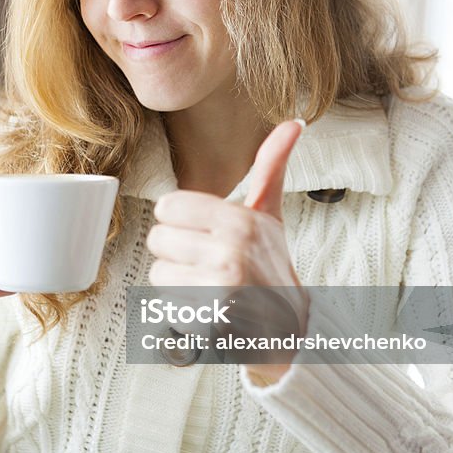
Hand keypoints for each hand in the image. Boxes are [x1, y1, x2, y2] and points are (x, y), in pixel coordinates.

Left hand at [147, 121, 309, 381]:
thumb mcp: (270, 215)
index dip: (179, 222)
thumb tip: (295, 123)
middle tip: (205, 266)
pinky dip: (180, 313)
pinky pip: (165, 307)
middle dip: (176, 255)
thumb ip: (272, 167)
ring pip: (158, 275)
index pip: (169, 206)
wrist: (289, 329)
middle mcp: (231, 251)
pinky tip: (207, 312)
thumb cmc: (270, 267)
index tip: (201, 235)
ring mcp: (221, 287)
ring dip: (177, 286)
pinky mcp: (210, 320)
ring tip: (207, 289)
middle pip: (158, 239)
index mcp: (241, 220)